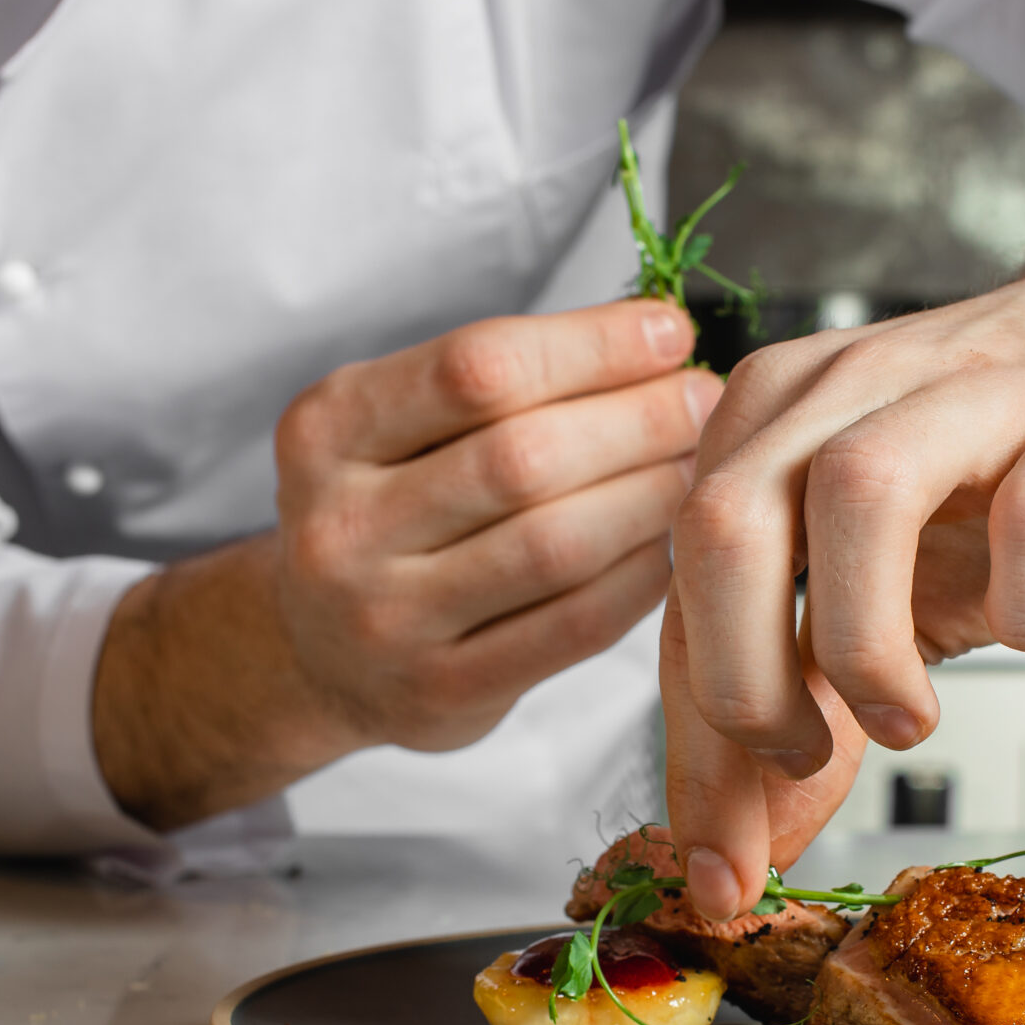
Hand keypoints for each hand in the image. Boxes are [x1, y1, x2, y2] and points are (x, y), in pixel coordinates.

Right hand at [96, 300, 719, 829]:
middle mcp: (341, 525)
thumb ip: (505, 381)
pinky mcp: (441, 693)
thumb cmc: (394, 508)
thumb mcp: (400, 423)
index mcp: (327, 429)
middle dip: (637, 419)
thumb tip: (655, 340)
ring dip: (650, 495)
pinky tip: (668, 546)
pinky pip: (573, 626)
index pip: (479, 366)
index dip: (592, 345)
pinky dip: (638, 577)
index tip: (668, 331)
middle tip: (701, 401)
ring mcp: (385, 620)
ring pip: (555, 544)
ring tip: (696, 466)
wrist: (322, 654)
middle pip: (523, 456)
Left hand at [665, 134, 1024, 916]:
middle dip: (739, 682)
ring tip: (905, 721)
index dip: (691, 752)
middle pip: (724, 523)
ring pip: (857, 493)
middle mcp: (843, 390)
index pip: (686, 595)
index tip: (715, 877)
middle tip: (797, 764)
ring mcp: (966, 392)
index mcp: (764, 424)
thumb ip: (801, 699)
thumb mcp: (874, 581)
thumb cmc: (992, 462)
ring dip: (863, 642)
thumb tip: (738, 853)